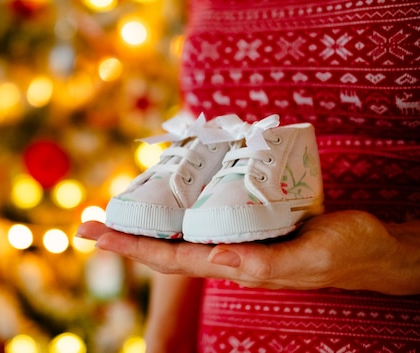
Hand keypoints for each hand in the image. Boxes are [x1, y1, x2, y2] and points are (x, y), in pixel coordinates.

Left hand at [76, 211, 419, 294]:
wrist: (370, 245)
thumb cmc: (344, 252)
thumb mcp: (308, 258)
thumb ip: (262, 264)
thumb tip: (214, 258)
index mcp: (234, 264)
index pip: (170, 258)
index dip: (130, 245)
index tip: (95, 231)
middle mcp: (227, 252)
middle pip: (164, 246)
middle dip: (124, 234)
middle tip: (87, 221)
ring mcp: (236, 237)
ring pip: (180, 230)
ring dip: (146, 220)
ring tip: (115, 206)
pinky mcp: (248, 219)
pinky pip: (204, 213)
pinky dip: (179, 204)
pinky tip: (168, 191)